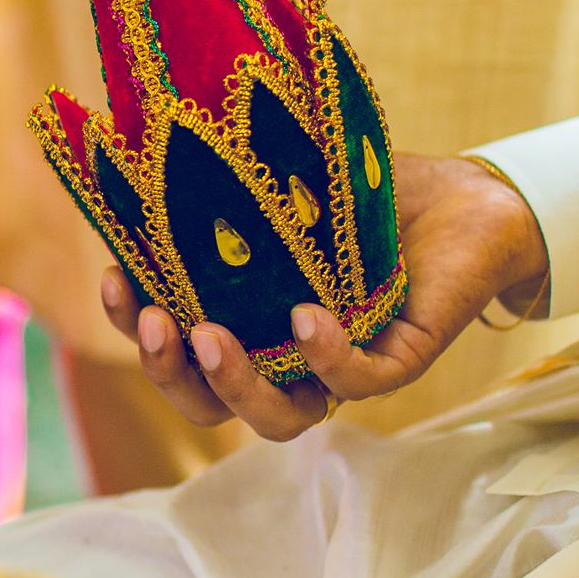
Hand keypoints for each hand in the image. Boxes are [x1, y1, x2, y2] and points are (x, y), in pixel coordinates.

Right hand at [99, 152, 546, 440]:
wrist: (464, 194)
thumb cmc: (361, 193)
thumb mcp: (278, 188)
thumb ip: (220, 195)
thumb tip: (137, 159)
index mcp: (249, 329)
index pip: (180, 357)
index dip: (136, 335)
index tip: (114, 281)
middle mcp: (289, 363)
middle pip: (213, 408)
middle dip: (172, 377)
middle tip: (157, 325)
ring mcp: (342, 368)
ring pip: (282, 419)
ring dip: (235, 387)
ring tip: (209, 336)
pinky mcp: (400, 359)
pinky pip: (359, 381)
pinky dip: (326, 357)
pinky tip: (303, 317)